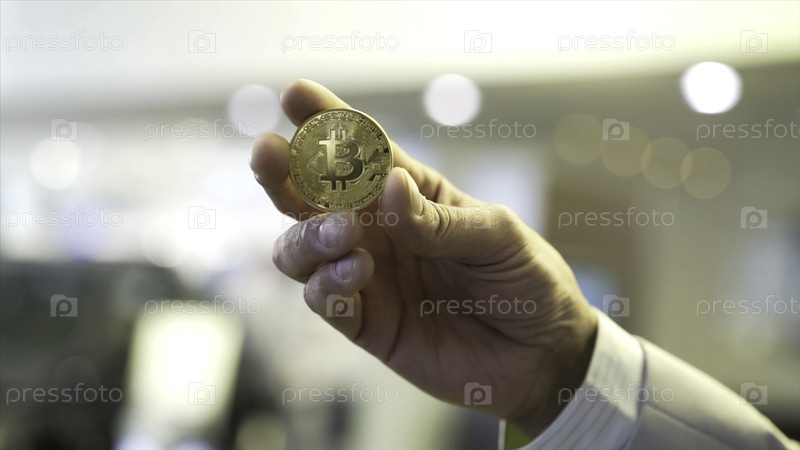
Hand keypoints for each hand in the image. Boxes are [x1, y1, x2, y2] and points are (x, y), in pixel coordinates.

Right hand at [250, 79, 597, 436]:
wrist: (542, 354)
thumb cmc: (525, 279)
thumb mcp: (497, 237)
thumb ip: (438, 219)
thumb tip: (386, 184)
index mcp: (410, 193)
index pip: (361, 149)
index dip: (325, 120)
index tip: (295, 95)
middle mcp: (378, 230)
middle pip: (308, 196)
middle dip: (282, 171)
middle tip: (268, 152)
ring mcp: (367, 277)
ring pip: (300, 248)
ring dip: (309, 234)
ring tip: (347, 232)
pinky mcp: (366, 324)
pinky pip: (322, 300)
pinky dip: (327, 283)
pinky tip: (358, 271)